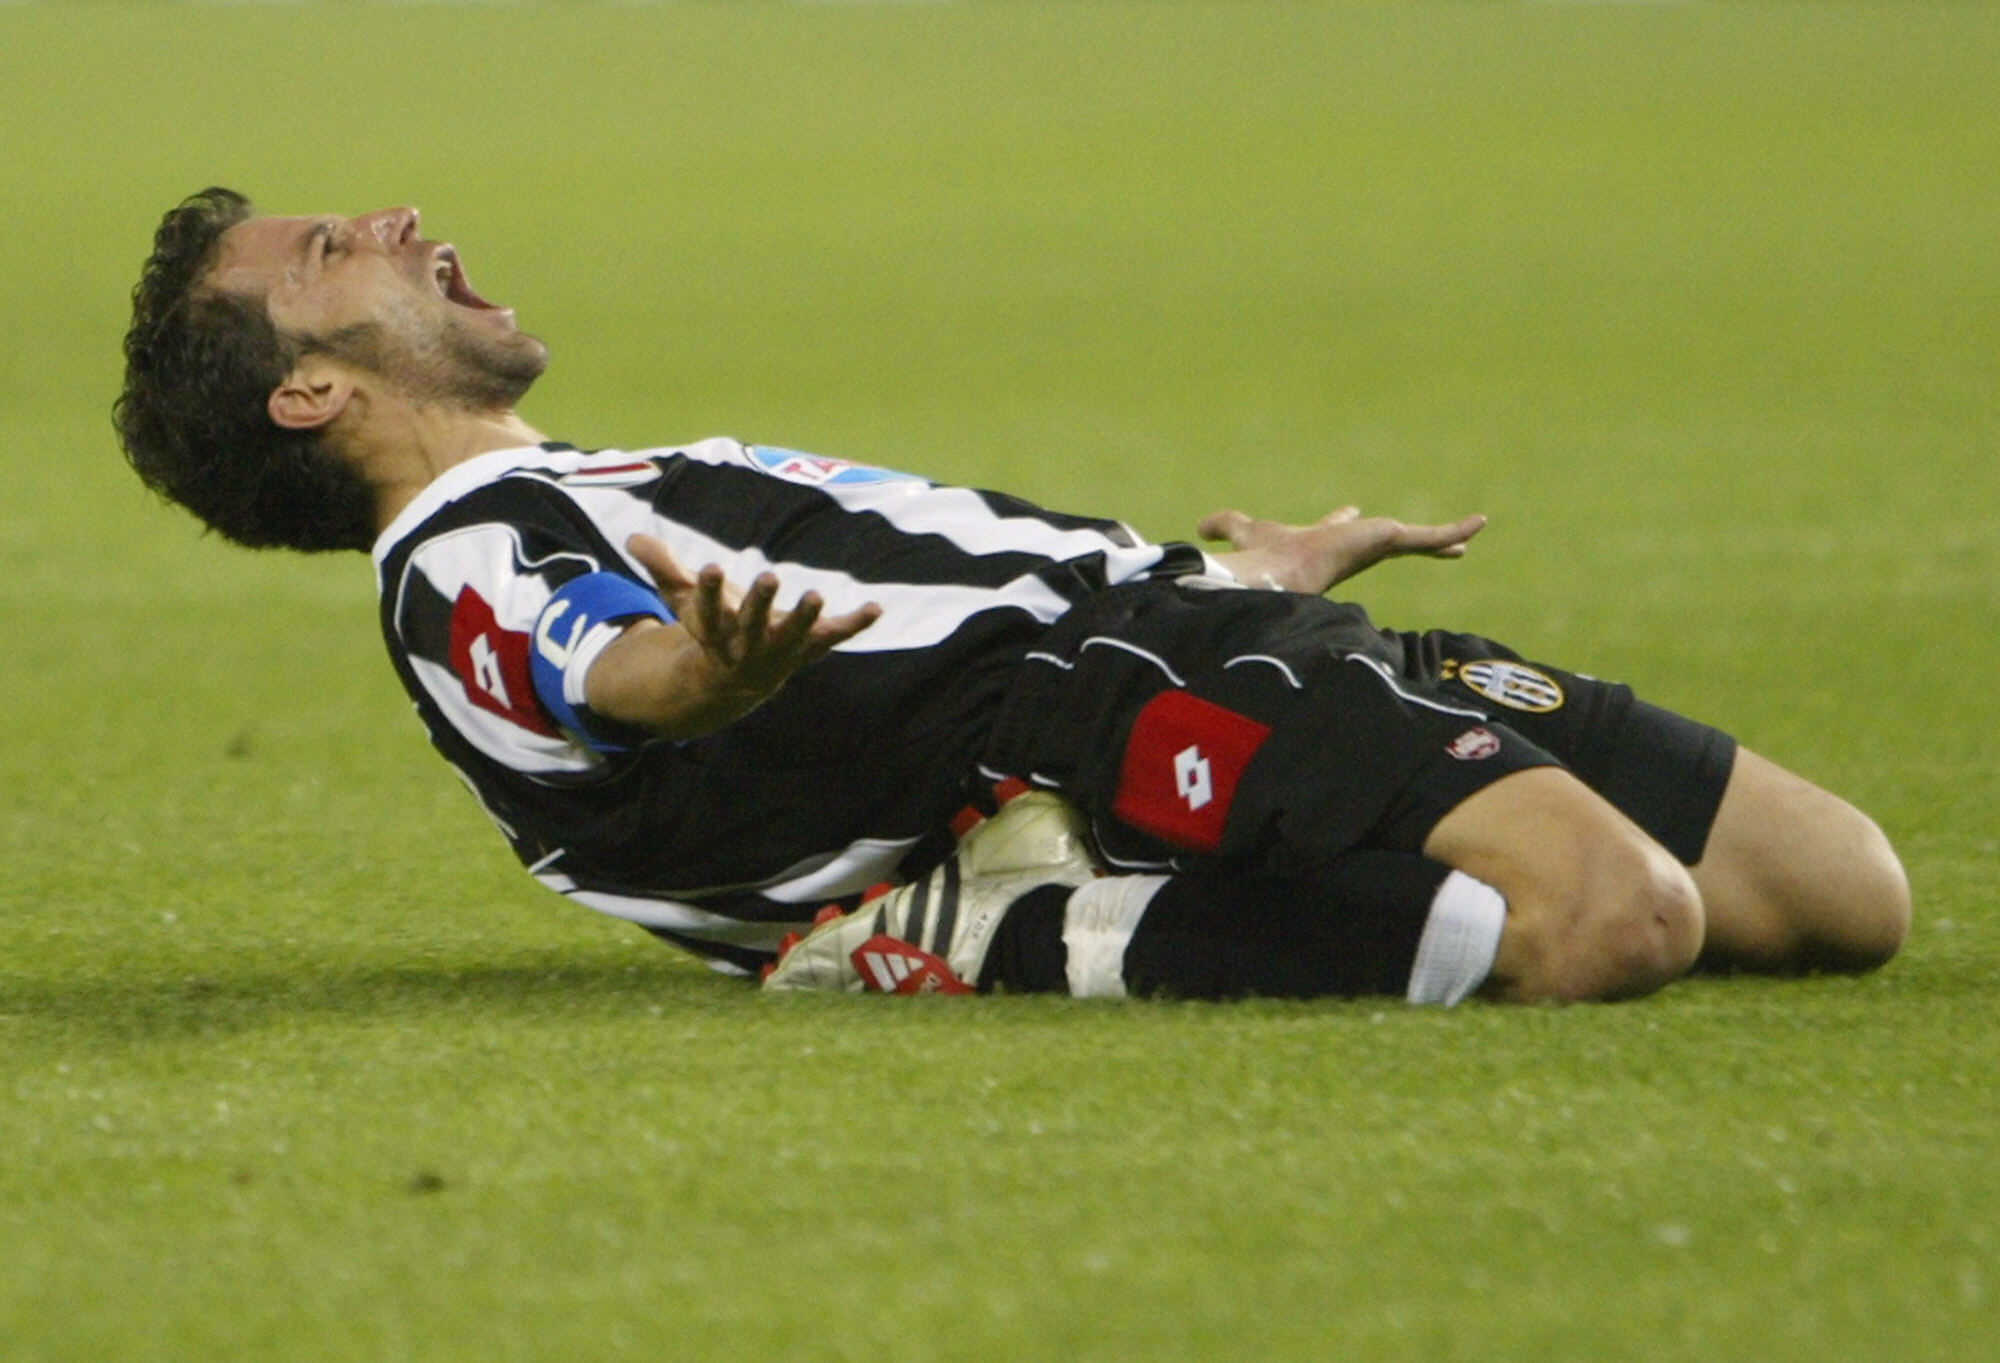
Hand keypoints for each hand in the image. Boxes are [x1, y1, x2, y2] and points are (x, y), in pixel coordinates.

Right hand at [626, 535, 881, 695]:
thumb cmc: (711, 630)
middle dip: (760, 603)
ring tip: (815, 595)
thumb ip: (663, 567)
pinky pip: (832, 638)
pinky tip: (875, 608)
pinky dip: (854, 624)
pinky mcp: (807, 648)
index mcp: (715, 628)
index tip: (710, 568)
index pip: (708, 607)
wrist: (733, 681)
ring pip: (793, 636)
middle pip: (753, 624)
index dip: (708, 590)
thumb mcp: (682, 599)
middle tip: (769, 577)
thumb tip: (632, 536)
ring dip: (805, 618)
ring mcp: (780, 649)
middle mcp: (747, 642)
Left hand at [1198, 505, 1486, 595]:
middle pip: (1388, 540)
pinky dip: (1454, 530)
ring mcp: (1374, 545)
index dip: (1344, 521)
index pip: (1339, 530)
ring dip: (1443, 539)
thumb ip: (1226, 526)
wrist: (1280, 578)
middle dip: (1409, 540)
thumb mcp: (1246, 529)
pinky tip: (1481, 523)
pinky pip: (1429, 538)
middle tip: (1434, 541)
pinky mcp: (1390, 542)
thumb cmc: (1262, 557)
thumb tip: (1199, 527)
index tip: (1350, 511)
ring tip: (1472, 533)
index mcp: (1323, 543)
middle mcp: (1353, 546)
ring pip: (1416, 542)